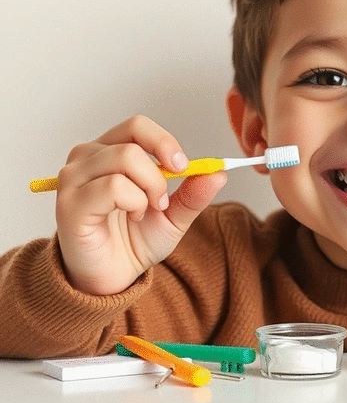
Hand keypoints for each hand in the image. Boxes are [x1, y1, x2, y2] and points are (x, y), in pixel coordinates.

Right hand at [55, 116, 226, 294]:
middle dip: (160, 174)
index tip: (183, 167)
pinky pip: (112, 186)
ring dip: (148, 189)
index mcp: (109, 151)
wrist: (113, 276)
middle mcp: (86, 158)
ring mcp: (74, 179)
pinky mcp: (70, 204)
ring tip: (143, 211)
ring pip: (124, 159)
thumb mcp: (175, 215)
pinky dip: (133, 202)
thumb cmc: (135, 241)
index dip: (164, 142)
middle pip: (133, 141)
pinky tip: (131, 217)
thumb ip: (194, 193)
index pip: (137, 126)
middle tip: (162, 201)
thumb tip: (219, 172)